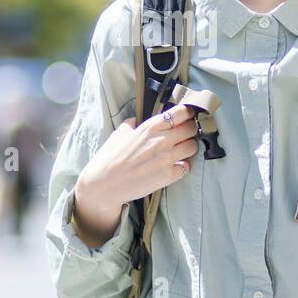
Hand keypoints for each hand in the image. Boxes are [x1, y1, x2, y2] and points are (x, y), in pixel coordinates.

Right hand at [77, 102, 199, 217]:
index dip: (187, 112)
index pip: (181, 112)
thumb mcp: (120, 132)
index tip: (187, 115)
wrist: (105, 184)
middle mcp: (162, 140)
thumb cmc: (110, 157)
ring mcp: (167, 159)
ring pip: (193, 146)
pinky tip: (176, 165)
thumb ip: (134, 122)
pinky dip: (184, 165)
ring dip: (190, 146)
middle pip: (191, 128)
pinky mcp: (169, 176)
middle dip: (190, 129)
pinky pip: (187, 166)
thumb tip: (140, 118)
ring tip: (181, 149)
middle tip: (185, 133)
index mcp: (150, 127)